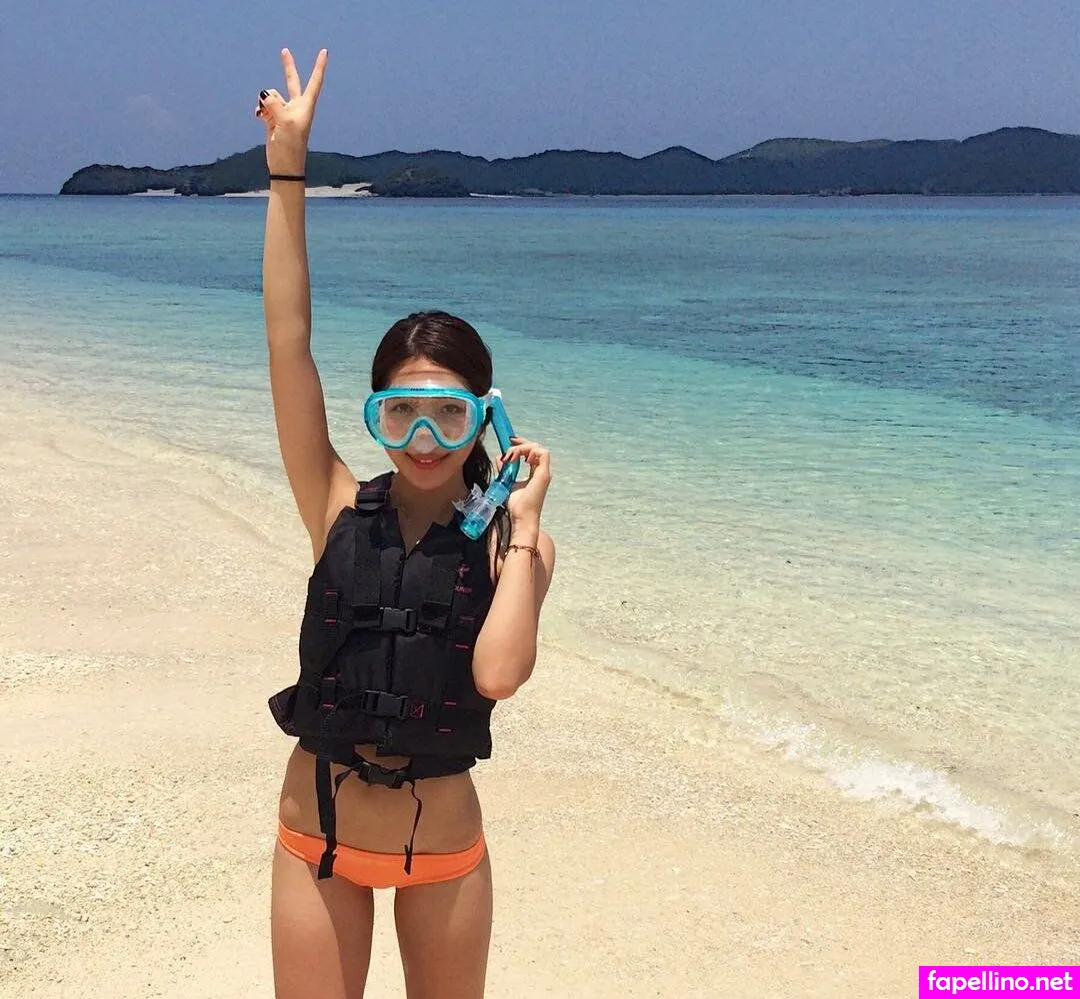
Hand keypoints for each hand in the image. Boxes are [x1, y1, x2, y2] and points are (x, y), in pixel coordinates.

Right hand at [255, 48, 327, 173]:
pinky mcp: (273, 119)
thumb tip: (264, 95)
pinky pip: (263, 106)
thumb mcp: (284, 122)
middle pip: (291, 81)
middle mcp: (296, 106)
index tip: (324, 51)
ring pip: (271, 95)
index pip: (314, 82)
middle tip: (284, 51)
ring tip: (268, 118)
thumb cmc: (291, 145)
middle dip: (287, 67)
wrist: (284, 165)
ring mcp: (284, 112)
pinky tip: (259, 117)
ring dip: (265, 102)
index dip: (319, 66)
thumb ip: (274, 103)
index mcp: (305, 106)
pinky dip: (260, 109)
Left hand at [496, 436, 551, 523]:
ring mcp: (544, 473)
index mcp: (536, 473)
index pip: (532, 453)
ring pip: (538, 449)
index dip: (522, 445)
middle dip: (522, 442)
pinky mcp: (544, 475)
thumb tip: (499, 458)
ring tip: (511, 456)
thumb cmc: (516, 505)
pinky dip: (530, 451)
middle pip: (536, 448)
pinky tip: (519, 458)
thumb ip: (504, 470)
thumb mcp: (507, 482)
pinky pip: (542, 454)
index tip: (509, 441)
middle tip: (509, 440)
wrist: (520, 517)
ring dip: (523, 448)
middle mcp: (542, 472)